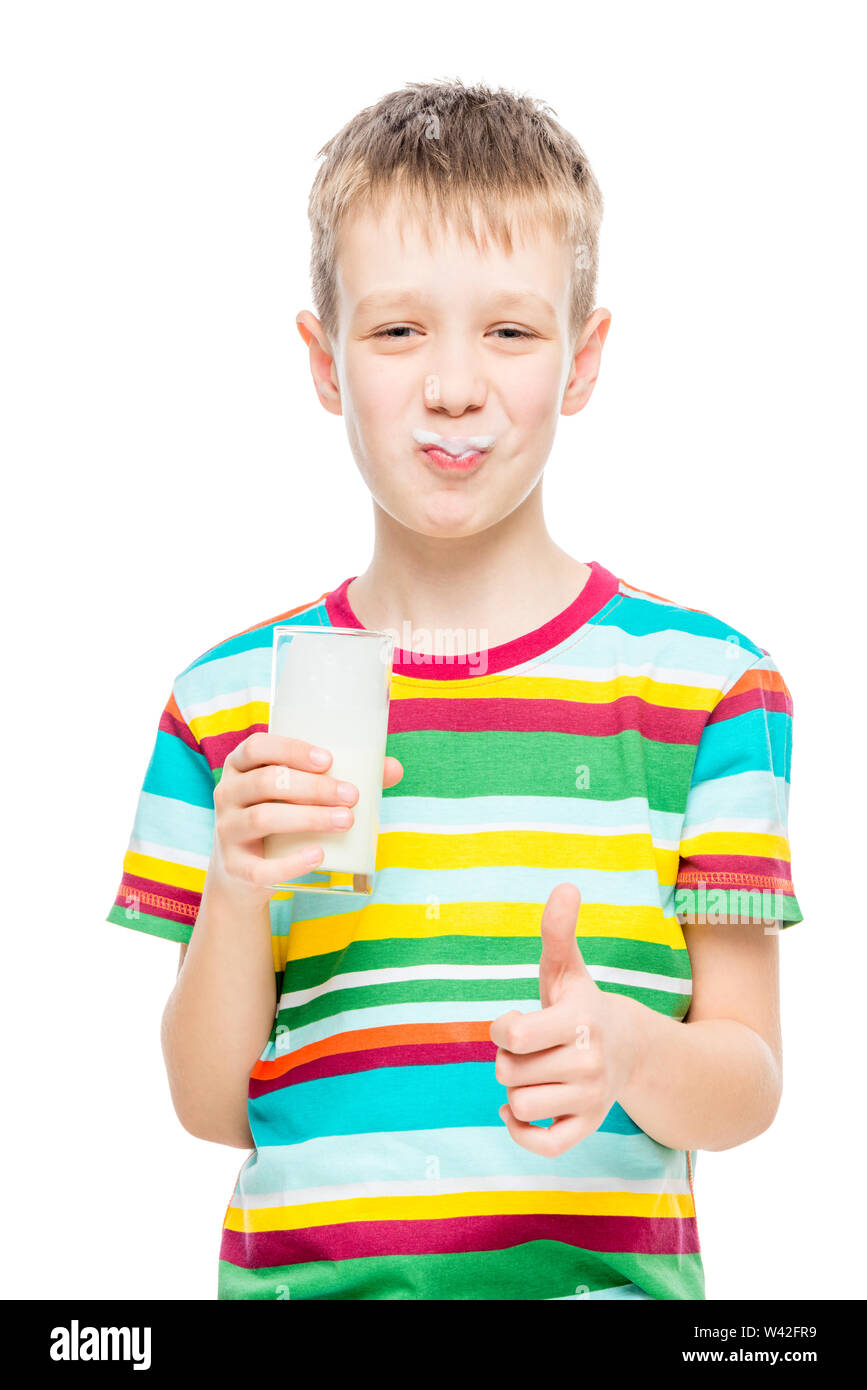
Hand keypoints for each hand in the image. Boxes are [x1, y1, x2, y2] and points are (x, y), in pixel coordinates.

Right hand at [209, 732, 403, 905]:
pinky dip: (291, 863)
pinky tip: (319, 856)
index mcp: (241, 767)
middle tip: (351, 796)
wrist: (243, 872)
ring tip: (346, 820)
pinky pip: (260, 867)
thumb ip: (341, 778)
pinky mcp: (235, 868)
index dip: (291, 749)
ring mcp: (227, 831)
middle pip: (267, 782)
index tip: (328, 760)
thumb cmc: (281, 816)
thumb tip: (393, 769)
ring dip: (309, 818)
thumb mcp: (299, 794)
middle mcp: (228, 794)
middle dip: (314, 788)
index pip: (257, 747)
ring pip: (263, 818)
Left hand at [490, 882, 639, 1155]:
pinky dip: (520, 1130)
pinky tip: (518, 1111)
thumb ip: (558, 930)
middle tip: (530, 1047)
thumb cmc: (580, 1003)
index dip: (502, 1026)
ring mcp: (590, 1100)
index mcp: (580, 1021)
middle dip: (508, 1058)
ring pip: (519, 1106)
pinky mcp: (587, 1128)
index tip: (514, 1020)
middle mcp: (589, 1063)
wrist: (627, 1048)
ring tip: (533, 1072)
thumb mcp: (566, 968)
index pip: (514, 1034)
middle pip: (509, 1072)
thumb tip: (565, 885)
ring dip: (514, 1090)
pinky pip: (542, 1145)